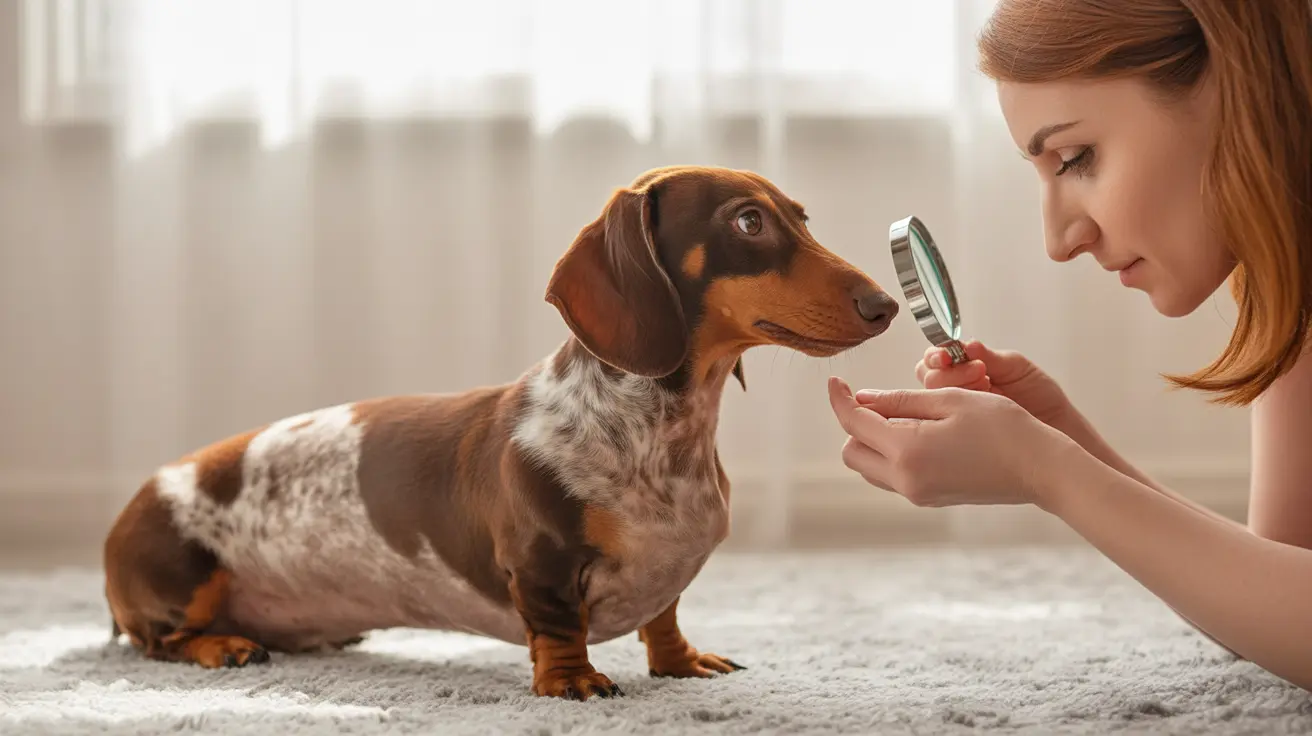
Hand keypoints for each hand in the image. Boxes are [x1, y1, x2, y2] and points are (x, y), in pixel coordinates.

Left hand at [828, 376, 1074, 507]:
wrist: (1041, 469)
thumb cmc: (1003, 427)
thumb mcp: (948, 401)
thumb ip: (899, 401)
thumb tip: (862, 399)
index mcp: (907, 452)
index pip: (853, 424)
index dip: (840, 399)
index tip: (835, 381)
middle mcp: (906, 480)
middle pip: (852, 452)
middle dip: (856, 424)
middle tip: (880, 400)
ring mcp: (918, 494)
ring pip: (869, 466)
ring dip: (873, 440)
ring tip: (904, 415)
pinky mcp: (930, 498)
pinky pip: (892, 475)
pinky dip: (892, 453)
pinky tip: (919, 434)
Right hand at [903, 339, 1073, 430]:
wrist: (1058, 428)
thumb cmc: (1039, 397)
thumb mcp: (1016, 368)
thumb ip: (990, 356)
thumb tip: (967, 345)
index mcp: (964, 369)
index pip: (934, 359)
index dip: (937, 355)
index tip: (950, 354)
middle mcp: (956, 389)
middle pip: (927, 376)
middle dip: (950, 370)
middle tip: (979, 370)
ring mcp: (956, 411)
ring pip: (932, 396)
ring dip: (957, 385)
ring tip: (987, 385)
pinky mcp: (959, 432)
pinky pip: (943, 420)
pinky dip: (960, 408)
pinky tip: (984, 403)